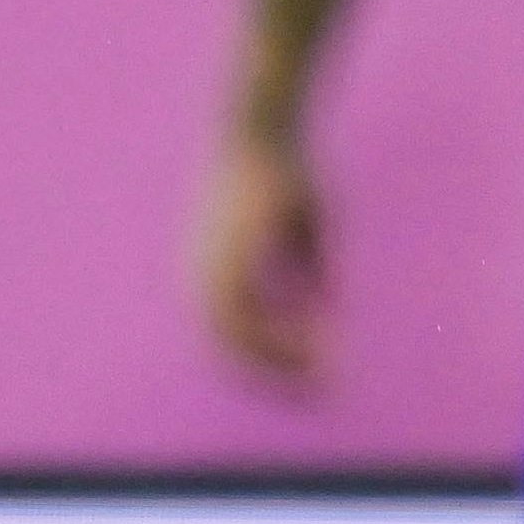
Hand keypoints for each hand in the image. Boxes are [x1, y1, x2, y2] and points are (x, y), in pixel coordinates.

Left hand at [195, 124, 328, 383]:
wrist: (261, 130)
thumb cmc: (286, 172)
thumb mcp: (305, 229)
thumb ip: (307, 271)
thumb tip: (324, 305)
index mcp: (211, 273)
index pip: (233, 337)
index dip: (273, 360)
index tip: (312, 377)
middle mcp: (198, 279)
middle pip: (230, 351)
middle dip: (278, 375)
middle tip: (320, 393)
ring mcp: (204, 273)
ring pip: (236, 344)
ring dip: (281, 363)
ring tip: (322, 377)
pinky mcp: (220, 266)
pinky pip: (244, 322)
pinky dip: (278, 340)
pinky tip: (314, 347)